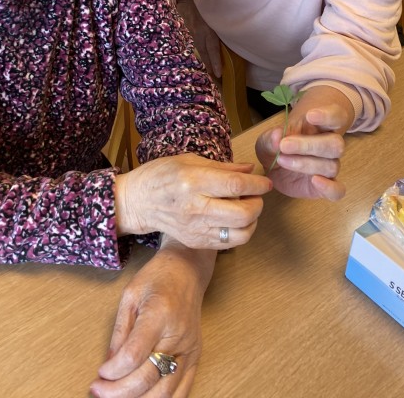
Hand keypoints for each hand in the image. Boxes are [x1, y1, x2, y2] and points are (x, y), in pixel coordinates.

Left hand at [90, 240, 214, 396]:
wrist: (187, 270)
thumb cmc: (157, 277)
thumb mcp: (129, 295)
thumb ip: (120, 332)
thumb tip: (108, 364)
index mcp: (159, 314)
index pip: (134, 355)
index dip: (113, 372)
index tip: (99, 374)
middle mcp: (178, 335)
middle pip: (148, 378)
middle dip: (118, 392)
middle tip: (99, 391)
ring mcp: (190, 349)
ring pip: (165, 392)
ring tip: (116, 396)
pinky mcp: (196, 357)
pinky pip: (182, 391)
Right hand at [115, 153, 271, 248]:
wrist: (138, 201)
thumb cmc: (162, 175)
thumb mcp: (189, 160)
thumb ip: (223, 167)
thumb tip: (250, 170)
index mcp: (194, 181)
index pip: (236, 186)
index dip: (257, 185)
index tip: (265, 182)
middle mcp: (195, 207)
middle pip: (243, 214)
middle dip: (258, 204)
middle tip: (257, 196)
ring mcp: (196, 229)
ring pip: (240, 234)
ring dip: (252, 222)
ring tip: (247, 209)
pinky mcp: (196, 242)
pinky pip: (228, 242)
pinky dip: (239, 232)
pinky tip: (234, 220)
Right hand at [176, 0, 221, 77]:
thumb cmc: (206, 3)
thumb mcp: (215, 11)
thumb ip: (222, 23)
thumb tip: (234, 35)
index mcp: (206, 28)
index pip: (212, 47)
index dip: (216, 61)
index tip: (218, 73)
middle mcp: (199, 32)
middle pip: (205, 52)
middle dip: (210, 65)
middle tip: (216, 77)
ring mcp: (194, 32)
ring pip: (201, 49)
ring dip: (206, 60)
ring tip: (211, 71)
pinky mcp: (192, 32)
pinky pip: (199, 44)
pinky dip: (203, 53)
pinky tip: (207, 58)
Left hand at [255, 86, 351, 200]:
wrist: (275, 165)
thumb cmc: (276, 144)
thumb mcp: (267, 139)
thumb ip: (271, 137)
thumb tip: (277, 135)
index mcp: (321, 126)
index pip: (336, 116)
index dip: (327, 116)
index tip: (310, 116)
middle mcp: (330, 146)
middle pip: (335, 144)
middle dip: (309, 145)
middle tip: (284, 145)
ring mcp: (329, 166)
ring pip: (331, 165)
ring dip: (306, 163)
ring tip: (282, 160)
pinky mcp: (326, 185)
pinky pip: (337, 190)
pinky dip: (329, 187)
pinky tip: (315, 181)